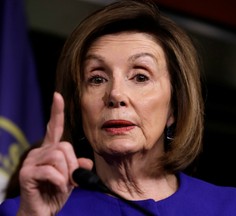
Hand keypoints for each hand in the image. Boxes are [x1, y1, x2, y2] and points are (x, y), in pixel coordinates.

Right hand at [17, 92, 92, 215]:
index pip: (54, 127)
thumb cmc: (56, 192)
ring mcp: (31, 161)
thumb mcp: (72, 178)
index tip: (58, 96)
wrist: (42, 211)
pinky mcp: (27, 172)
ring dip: (66, 175)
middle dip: (72, 165)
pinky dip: (60, 182)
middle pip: (64, 146)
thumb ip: (78, 168)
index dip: (56, 112)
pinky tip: (57, 189)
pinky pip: (52, 171)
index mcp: (50, 150)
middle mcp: (39, 151)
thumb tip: (86, 163)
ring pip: (59, 157)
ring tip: (63, 185)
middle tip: (71, 180)